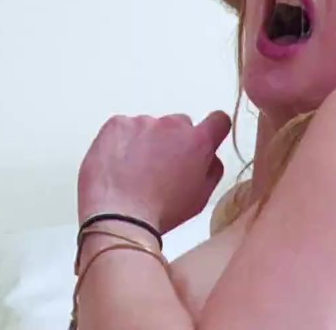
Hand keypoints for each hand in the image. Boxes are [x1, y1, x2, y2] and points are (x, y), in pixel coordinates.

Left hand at [77, 111, 231, 234]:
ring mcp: (142, 122)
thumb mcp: (200, 197)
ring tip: (133, 171)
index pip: (218, 120)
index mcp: (198, 142)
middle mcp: (172, 125)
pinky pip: (124, 128)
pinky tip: (117, 164)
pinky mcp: (117, 124)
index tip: (203, 140)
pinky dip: (122, 142)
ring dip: (146, 142)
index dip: (212, 130)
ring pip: (149, 127)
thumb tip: (209, 155)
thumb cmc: (161, 212)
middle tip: (160, 167)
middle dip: (174, 141)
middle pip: (179, 124)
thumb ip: (211, 169)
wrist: (119, 215)